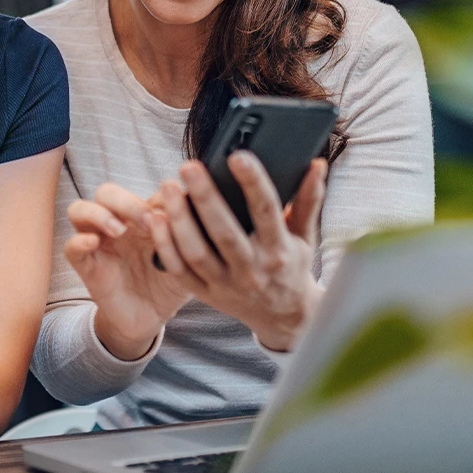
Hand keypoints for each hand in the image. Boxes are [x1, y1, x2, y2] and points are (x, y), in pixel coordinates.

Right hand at [66, 184, 195, 360]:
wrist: (151, 319)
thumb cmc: (169, 284)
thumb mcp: (187, 260)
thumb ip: (192, 237)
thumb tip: (206, 209)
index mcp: (143, 217)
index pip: (142, 192)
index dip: (160, 196)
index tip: (177, 211)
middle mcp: (118, 224)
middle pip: (107, 193)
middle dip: (126, 201)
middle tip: (148, 219)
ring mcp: (99, 243)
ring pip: (80, 209)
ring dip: (98, 214)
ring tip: (118, 229)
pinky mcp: (87, 266)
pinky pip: (72, 247)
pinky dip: (79, 241)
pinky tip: (94, 243)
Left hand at [154, 155, 327, 351]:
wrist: (283, 317)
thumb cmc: (292, 266)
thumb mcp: (305, 236)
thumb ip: (308, 199)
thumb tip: (318, 164)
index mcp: (279, 249)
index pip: (266, 211)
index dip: (252, 182)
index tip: (237, 156)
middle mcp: (252, 269)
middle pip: (224, 232)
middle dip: (205, 198)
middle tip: (189, 166)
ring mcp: (226, 284)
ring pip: (197, 252)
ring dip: (179, 219)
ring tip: (169, 187)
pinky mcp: (205, 293)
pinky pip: (180, 270)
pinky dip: (164, 245)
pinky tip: (155, 218)